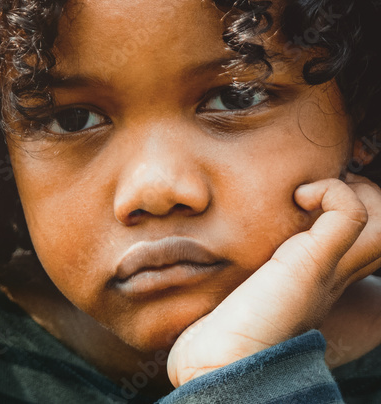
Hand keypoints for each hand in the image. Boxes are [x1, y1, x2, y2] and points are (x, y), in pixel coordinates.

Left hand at [165, 173, 380, 386]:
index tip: (303, 199)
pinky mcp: (312, 264)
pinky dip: (333, 192)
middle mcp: (333, 277)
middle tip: (311, 192)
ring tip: (309, 193)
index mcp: (318, 282)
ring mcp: (328, 270)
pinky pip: (352, 214)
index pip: (361, 244)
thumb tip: (195, 250)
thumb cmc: (216, 334)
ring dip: (354, 192)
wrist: (220, 364)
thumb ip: (239, 274)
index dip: (346, 211)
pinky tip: (298, 198)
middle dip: (361, 197)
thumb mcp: (237, 290)